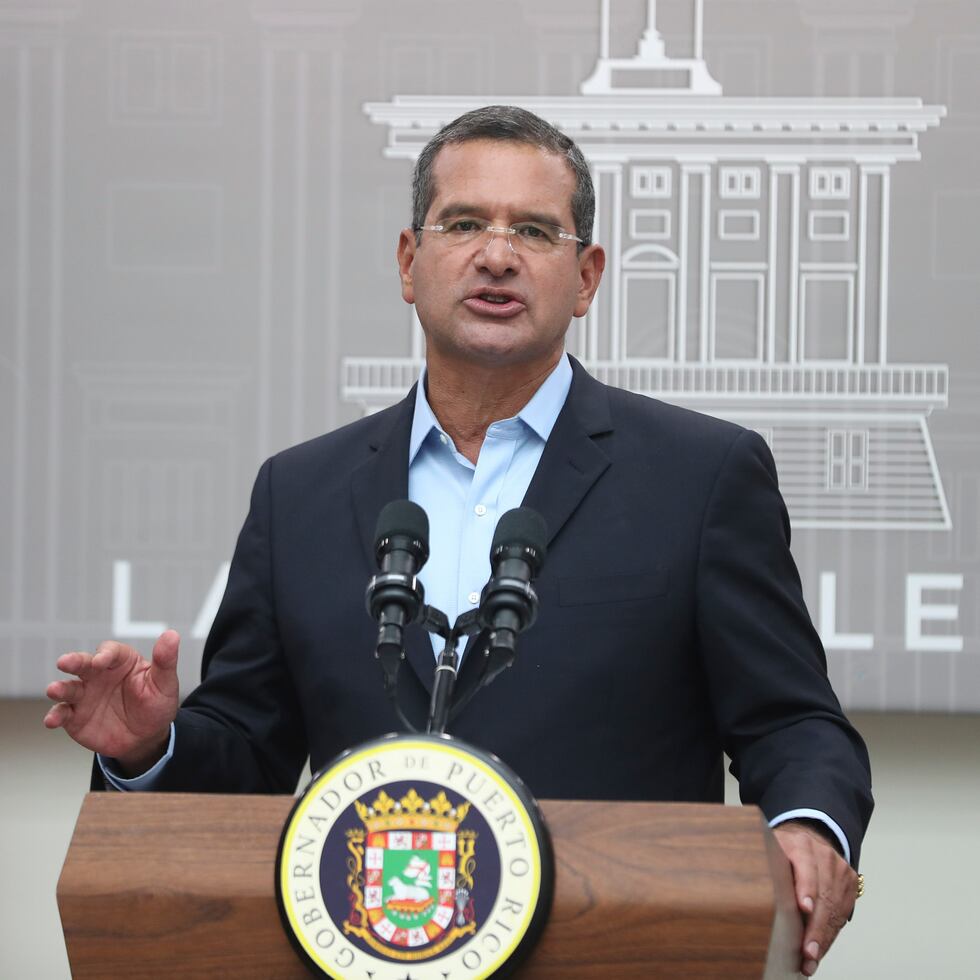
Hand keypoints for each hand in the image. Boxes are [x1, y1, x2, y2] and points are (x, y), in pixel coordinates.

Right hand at [44, 630, 179, 774]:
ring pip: (69, 687)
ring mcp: (85, 695)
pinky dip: (56, 715)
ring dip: (60, 688)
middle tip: (65, 662)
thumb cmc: (156, 704)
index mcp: (121, 662)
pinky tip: (52, 720)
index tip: (102, 661)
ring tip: (54, 690)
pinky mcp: (75, 716)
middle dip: (73, 661)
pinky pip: (63, 713)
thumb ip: (165, 661)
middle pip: (83, 664)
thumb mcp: (165, 683)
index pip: (111, 652)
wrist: (146, 737)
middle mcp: (99, 675)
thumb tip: (172, 634)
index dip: (106, 654)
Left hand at [773, 820, 858, 976]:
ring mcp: (840, 870)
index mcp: (801, 844)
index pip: (806, 866)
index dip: (806, 887)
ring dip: (823, 938)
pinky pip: (842, 914)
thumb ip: (765, 864)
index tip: (804, 908)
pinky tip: (820, 950)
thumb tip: (745, 890)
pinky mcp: (849, 884)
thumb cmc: (785, 849)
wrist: (810, 836)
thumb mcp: (771, 848)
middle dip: (816, 927)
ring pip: (835, 909)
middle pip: (824, 894)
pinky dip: (830, 934)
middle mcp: (824, 855)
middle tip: (807, 951)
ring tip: (810, 959)